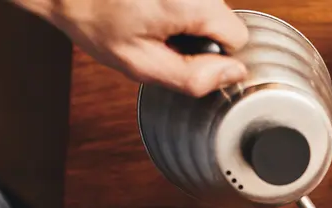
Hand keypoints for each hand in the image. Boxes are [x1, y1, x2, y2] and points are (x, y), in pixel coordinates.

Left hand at [14, 0, 248, 95]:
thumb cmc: (94, 18)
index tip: (180, 50)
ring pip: (207, 5)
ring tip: (147, 17)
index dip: (212, 54)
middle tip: (158, 35)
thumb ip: (193, 76)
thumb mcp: (141, 64)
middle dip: (196, 33)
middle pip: (222, 18)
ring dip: (182, 17)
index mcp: (191, 3)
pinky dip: (172, 3)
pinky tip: (146, 5)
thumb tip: (233, 74)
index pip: (237, 37)